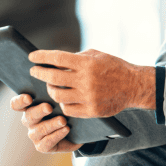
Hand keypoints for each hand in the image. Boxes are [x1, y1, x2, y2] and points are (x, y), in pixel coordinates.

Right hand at [10, 94, 82, 153]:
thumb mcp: (61, 97)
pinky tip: (66, 129)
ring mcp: (34, 135)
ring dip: (51, 124)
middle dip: (39, 111)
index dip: (20, 101)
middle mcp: (29, 121)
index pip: (16, 104)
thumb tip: (56, 76)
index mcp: (29, 107)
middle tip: (49, 107)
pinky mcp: (42, 146)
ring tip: (63, 120)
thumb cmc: (66, 107)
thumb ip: (55, 89)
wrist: (78, 129)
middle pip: (28, 116)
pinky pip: (46, 143)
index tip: (29, 98)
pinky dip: (57, 135)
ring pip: (39, 130)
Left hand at [29, 49, 155, 118]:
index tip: (32, 56)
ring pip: (58, 96)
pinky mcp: (91, 111)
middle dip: (39, 73)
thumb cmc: (114, 67)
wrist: (134, 86)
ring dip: (51, 90)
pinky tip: (62, 98)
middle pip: (53, 78)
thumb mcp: (97, 55)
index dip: (42, 57)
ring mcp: (88, 97)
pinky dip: (62, 103)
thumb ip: (77, 57)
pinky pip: (68, 109)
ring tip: (50, 86)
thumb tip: (56, 62)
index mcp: (87, 63)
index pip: (58, 58)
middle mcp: (86, 80)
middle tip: (34, 71)